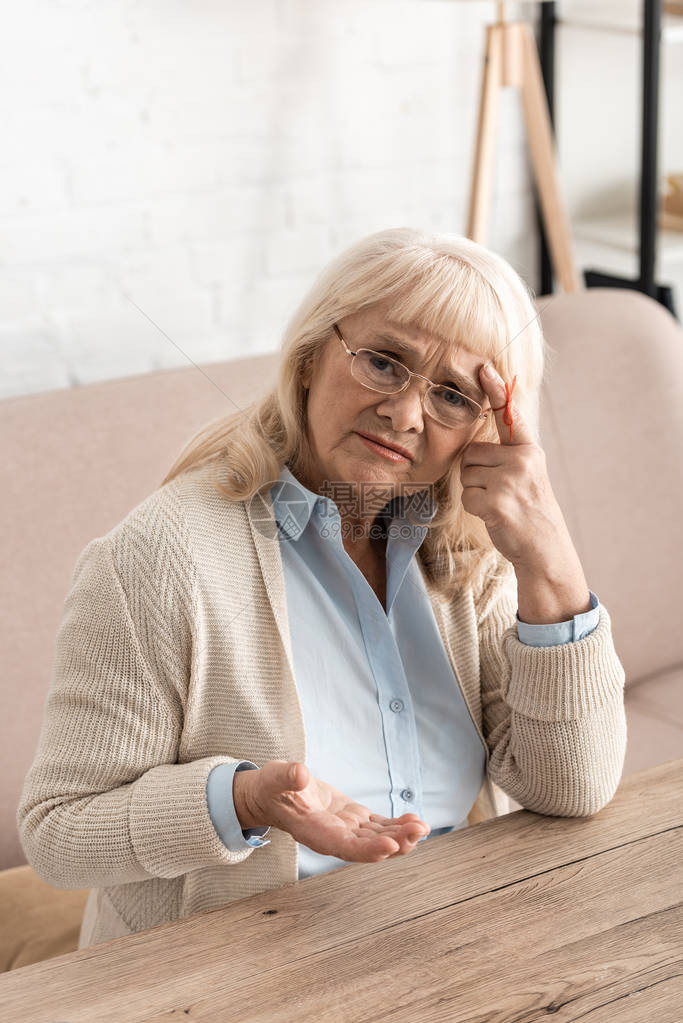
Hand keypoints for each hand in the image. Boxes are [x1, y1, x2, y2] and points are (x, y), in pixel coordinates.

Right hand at [234, 760, 430, 862]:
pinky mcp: (353, 819)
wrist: (273, 794)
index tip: (391, 846)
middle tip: (419, 830)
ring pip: (378, 839)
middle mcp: (334, 837)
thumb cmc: (272, 788)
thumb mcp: (275, 778)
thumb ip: (288, 777)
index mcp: (315, 832)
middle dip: (396, 842)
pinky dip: (396, 825)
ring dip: (402, 835)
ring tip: (423, 826)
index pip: (345, 847)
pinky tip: (414, 820)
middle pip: (368, 847)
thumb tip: (301, 773)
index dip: (368, 850)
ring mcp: (345, 829)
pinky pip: (378, 827)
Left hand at [459, 362, 576, 573]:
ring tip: (500, 503)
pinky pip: (467, 496)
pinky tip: (496, 515)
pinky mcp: (497, 499)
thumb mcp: (527, 476)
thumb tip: (476, 446)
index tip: (484, 368)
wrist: (544, 548)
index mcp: (530, 451)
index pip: (510, 415)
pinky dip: (476, 508)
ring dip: (476, 492)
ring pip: (467, 475)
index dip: (497, 390)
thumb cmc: (529, 512)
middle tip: (499, 492)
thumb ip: (508, 457)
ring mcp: (510, 479)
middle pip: (472, 453)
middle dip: (476, 473)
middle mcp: (522, 460)